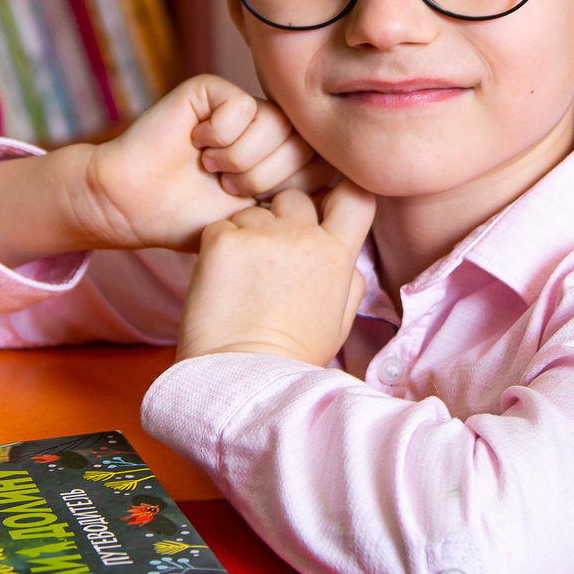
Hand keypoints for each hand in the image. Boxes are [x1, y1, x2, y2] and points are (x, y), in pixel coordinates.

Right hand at [0, 76, 336, 262]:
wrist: (135, 208)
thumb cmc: (196, 223)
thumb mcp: (263, 224)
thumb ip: (306, 207)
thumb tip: (358, 197)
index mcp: (289, 158)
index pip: (327, 163)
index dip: (299, 189)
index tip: (265, 206)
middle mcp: (272, 127)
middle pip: (306, 143)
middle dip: (268, 179)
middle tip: (231, 189)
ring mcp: (244, 106)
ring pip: (275, 126)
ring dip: (241, 160)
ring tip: (214, 171)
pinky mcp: (213, 89)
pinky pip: (242, 108)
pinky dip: (219, 137)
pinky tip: (196, 145)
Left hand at [177, 182, 377, 365]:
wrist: (241, 379)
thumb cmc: (291, 357)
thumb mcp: (339, 321)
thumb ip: (348, 279)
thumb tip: (342, 252)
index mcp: (336, 256)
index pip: (355, 195)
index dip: (337, 197)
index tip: (323, 211)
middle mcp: (303, 237)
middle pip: (295, 198)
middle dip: (281, 217)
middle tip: (267, 257)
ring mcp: (262, 236)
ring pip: (252, 213)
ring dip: (246, 236)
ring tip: (241, 281)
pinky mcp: (222, 240)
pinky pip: (220, 228)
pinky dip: (217, 248)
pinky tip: (221, 283)